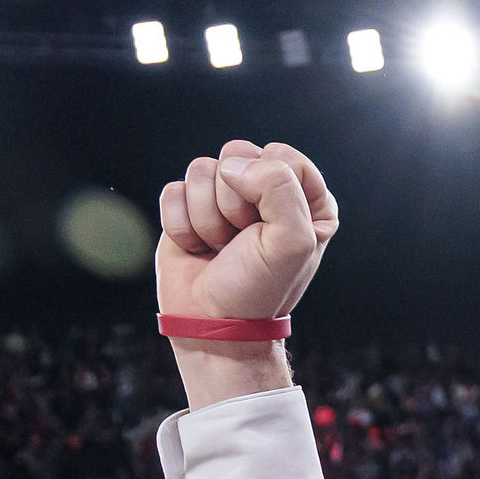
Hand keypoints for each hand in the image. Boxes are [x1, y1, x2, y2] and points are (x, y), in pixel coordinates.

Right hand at [155, 139, 337, 409]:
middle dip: (234, 203)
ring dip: (207, 218)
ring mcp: (224, 198)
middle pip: (238, 155)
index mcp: (305, 198)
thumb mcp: (292, 241)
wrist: (214, 324)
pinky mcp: (187, 208)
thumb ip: (278, 186)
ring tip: (220, 248)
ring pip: (201, 170)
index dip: (268, 188)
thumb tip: (232, 165)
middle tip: (241, 240)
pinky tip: (197, 248)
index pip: (282, 155)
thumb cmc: (259, 289)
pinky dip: (182, 225)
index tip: (266, 227)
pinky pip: (174, 191)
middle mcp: (265, 192)